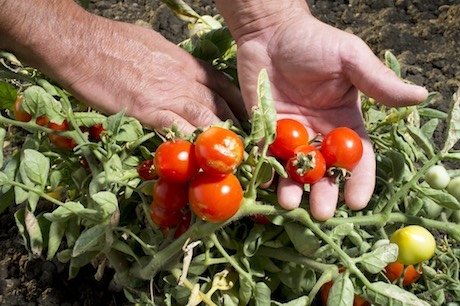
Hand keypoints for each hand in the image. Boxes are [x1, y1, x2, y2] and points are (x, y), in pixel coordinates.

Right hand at [0, 0, 245, 133]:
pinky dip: (192, 146)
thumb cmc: (113, 41)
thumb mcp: (152, 45)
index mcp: (185, 63)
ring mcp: (169, 95)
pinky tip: (203, 160)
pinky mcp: (150, 110)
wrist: (84, 45)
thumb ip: (170, 61)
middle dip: (237, 125)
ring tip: (234, 157)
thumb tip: (176, 70)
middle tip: (249, 144)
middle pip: (220, 104)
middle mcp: (184, 79)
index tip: (247, 117)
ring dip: (222, 138)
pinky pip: (179, 131)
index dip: (237, 103)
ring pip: (207, 117)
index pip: (221, 84)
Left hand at [235, 13, 427, 219]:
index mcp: (345, 122)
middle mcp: (319, 134)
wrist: (270, 33)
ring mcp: (291, 136)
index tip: (357, 201)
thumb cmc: (313, 42)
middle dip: (324, 193)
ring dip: (293, 189)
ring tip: (289, 203)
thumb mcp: (350, 59)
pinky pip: (266, 157)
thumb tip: (420, 95)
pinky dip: (265, 172)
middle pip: (326, 172)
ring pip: (295, 170)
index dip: (360, 180)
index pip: (358, 158)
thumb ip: (378, 82)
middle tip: (321, 213)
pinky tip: (263, 185)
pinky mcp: (266, 132)